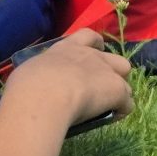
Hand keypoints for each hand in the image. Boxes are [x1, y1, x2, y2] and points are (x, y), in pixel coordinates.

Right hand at [3, 29, 132, 129]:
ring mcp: (107, 72)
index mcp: (68, 48)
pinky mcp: (117, 91)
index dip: (94, 45)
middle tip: (99, 88)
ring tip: (107, 106)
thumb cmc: (29, 84)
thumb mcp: (29, 71)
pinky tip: (110, 119)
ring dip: (119, 91)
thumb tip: (36, 82)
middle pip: (115, 60)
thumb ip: (40, 74)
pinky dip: (121, 110)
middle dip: (112, 72)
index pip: (88, 36)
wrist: (45, 96)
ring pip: (125, 80)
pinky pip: (127, 103)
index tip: (93, 54)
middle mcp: (91, 56)